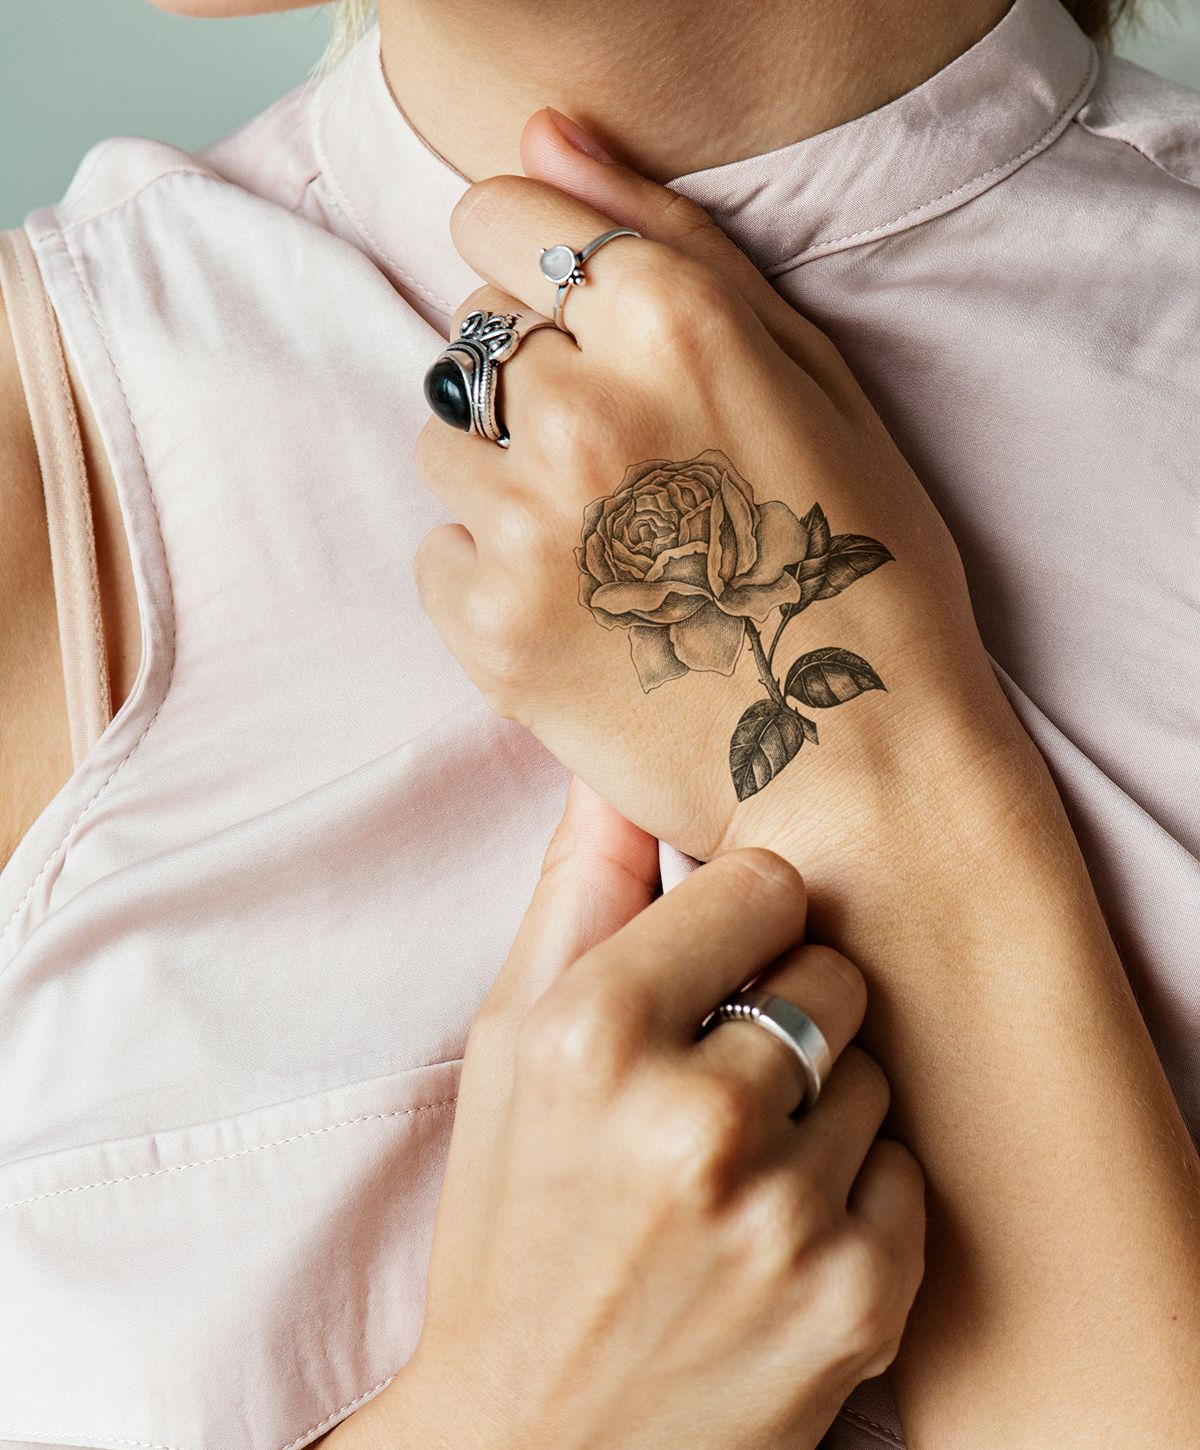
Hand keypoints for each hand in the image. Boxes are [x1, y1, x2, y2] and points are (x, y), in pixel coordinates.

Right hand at [339, 780, 923, 1449]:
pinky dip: (854, 1189)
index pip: (762, 882)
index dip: (737, 917)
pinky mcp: (859, 1299)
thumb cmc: (513, 1220)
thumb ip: (576, 892)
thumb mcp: (505, 1046)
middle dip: (780, 1006)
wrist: (539, 1439)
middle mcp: (692, 1122)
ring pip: (872, 1067)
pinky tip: (777, 1228)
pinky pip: (905, 1166)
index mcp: (590, 1038)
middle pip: (831, 969)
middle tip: (714, 1075)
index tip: (711, 956)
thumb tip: (616, 763)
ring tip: (736, 1161)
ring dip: (817, 1100)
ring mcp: (785, 1217)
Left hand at [414, 113, 1011, 864]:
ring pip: (441, 444)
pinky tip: (577, 608)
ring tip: (603, 546)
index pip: (499, 220)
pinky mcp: (487, 627)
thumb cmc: (857, 566)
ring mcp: (523, 525)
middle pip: (472, 338)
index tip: (577, 327)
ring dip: (503, 478)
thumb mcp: (811, 376)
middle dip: (531, 384)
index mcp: (667, 323)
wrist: (855, 763)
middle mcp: (579, 409)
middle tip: (625, 471)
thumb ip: (670, 241)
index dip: (536, 270)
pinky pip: (435, 552)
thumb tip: (543, 136)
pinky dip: (487, 572)